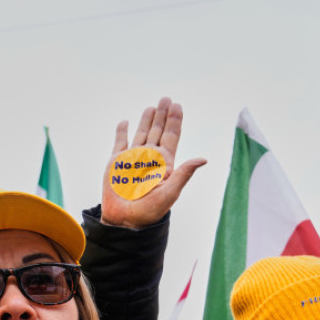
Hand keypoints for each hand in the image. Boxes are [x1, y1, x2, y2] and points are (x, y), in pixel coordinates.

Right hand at [100, 97, 205, 227]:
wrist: (124, 220)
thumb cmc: (149, 211)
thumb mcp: (170, 193)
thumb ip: (183, 174)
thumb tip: (203, 159)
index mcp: (164, 163)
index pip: (171, 137)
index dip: (175, 121)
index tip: (177, 106)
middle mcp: (149, 158)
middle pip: (157, 131)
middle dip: (162, 115)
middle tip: (166, 99)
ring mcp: (132, 159)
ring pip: (141, 134)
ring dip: (146, 120)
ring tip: (151, 107)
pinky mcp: (116, 162)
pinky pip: (119, 143)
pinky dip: (122, 131)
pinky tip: (126, 122)